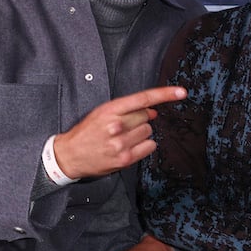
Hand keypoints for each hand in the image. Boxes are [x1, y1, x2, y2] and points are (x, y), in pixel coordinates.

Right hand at [53, 86, 187, 179]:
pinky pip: (149, 146)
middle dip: (140, 120)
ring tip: (123, 138)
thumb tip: (153, 111)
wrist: (68, 156)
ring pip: (149, 132)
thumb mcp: (101, 114)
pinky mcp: (125, 159)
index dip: (165, 94)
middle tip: (124, 127)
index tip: (181, 92)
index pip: (143, 99)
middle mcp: (116, 126)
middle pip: (147, 117)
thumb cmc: (87, 133)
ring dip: (141, 134)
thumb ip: (127, 110)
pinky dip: (144, 146)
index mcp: (109, 110)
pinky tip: (129, 147)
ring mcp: (121, 143)